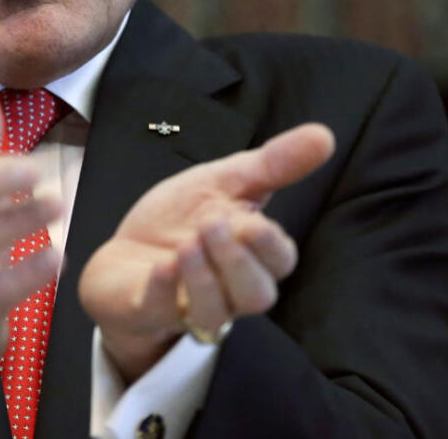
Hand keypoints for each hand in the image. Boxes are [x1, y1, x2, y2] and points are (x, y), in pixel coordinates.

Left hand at [79, 123, 334, 380]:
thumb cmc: (180, 221)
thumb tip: (324, 135)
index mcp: (251, 256)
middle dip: (238, 261)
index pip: (279, 261)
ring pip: (216, 312)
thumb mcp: (222, 181)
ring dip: (204, 278)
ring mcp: (189, 306)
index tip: (252, 219)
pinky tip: (161, 267)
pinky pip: (162, 312)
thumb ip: (272, 164)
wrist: (123, 255)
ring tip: (187, 244)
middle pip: (257, 295)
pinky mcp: (149, 313)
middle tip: (212, 224)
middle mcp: (229, 290)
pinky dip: (164, 290)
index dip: (269, 244)